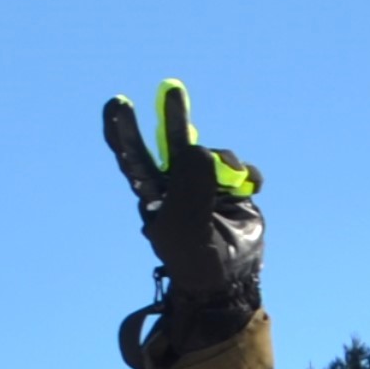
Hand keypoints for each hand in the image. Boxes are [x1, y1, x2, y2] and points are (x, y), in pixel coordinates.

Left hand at [102, 78, 265, 368]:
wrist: (231, 280)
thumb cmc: (197, 260)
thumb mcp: (187, 229)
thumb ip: (190, 188)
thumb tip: (196, 149)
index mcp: (153, 195)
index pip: (132, 158)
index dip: (122, 131)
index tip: (117, 103)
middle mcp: (176, 185)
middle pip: (169, 142)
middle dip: (172, 115)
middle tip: (171, 88)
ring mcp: (205, 184)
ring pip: (212, 153)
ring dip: (225, 160)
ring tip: (232, 178)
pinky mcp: (233, 188)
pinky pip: (241, 169)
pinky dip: (248, 175)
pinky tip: (252, 189)